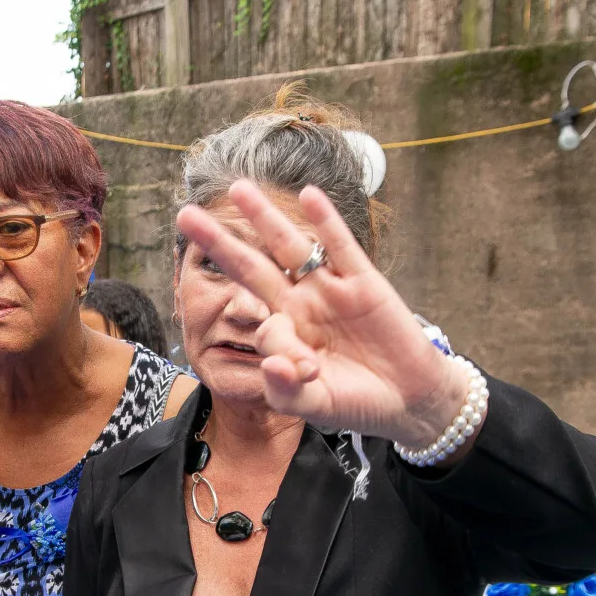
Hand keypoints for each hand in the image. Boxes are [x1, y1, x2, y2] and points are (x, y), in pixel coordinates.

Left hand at [174, 181, 470, 446]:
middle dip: (221, 243)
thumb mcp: (317, 406)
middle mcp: (301, 305)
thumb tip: (271, 363)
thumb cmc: (357, 403)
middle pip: (254, 267)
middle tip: (186, 215)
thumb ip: (287, 390)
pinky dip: (327, 221)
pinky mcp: (364, 282)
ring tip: (237, 189)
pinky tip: (309, 195)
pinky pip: (341, 246)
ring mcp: (331, 290)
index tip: (305, 371)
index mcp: (285, 336)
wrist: (410, 400)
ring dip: (265, 217)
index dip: (277, 346)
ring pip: (292, 247)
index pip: (264, 327)